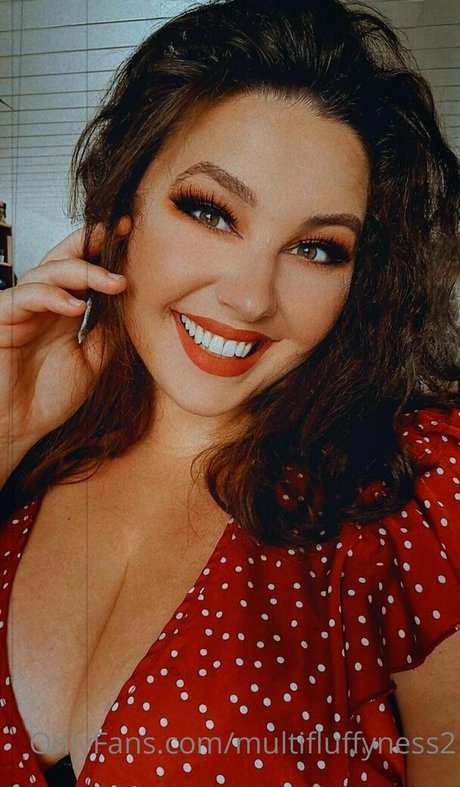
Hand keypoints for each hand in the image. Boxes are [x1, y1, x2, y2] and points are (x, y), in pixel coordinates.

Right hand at [0, 224, 128, 461]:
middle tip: (120, 231)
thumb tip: (133, 307)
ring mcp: (22, 309)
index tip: (134, 239)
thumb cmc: (45, 400)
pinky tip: (76, 306)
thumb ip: (107, 334)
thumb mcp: (91, 364)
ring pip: (48, 271)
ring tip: (112, 282)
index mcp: (64, 311)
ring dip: (82, 272)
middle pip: (63, 257)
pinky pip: (25, 296)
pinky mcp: (3, 318)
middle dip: (91, 241)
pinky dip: (52, 296)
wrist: (16, 428)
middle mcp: (43, 304)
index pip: (84, 271)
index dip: (105, 253)